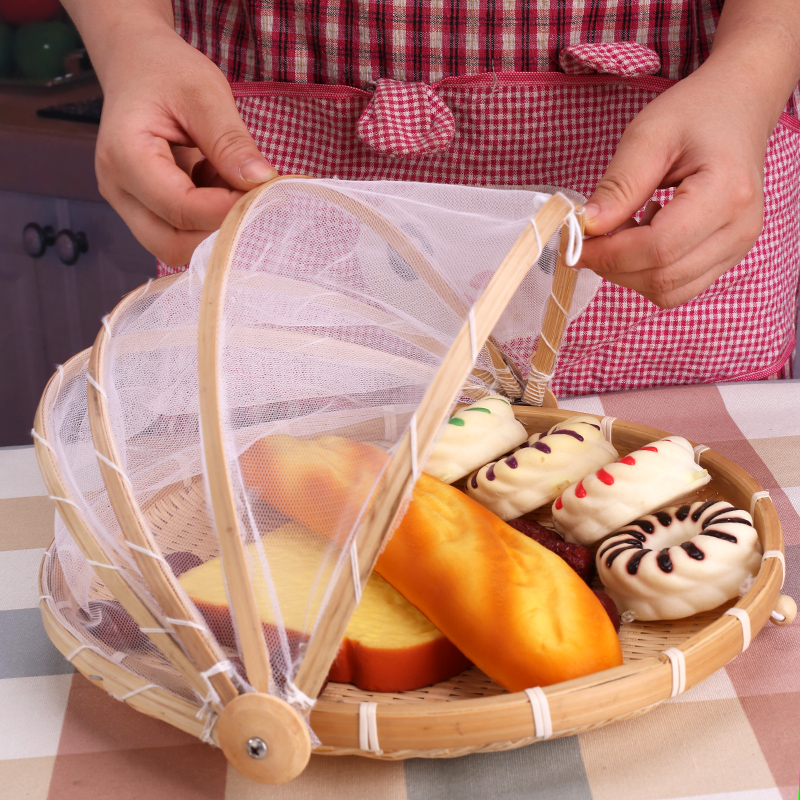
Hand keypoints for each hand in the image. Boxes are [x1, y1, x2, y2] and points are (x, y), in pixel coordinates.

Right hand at [94, 21, 276, 265]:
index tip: (261, 192)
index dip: (226, 209)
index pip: (180, 209)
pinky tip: (217, 182)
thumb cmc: (167, 72)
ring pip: (176, 246)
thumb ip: (231, 142)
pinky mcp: (144, 209)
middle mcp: (118, 189)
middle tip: (250, 196)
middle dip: (219, 230)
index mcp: (124, 155)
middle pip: (172, 244)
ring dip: (213, 226)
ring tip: (228, 182)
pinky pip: (179, 233)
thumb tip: (261, 182)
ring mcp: (128, 203)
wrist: (136, 64)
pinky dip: (208, 219)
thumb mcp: (205, 94)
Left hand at [577, 63, 769, 308]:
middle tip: (589, 240)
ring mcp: (739, 247)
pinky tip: (643, 237)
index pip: (658, 249)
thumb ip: (618, 185)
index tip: (576, 242)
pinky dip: (649, 272)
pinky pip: (679, 286)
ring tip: (621, 231)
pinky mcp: (729, 256)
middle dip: (614, 266)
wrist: (740, 107)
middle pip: (663, 277)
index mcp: (727, 193)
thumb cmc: (696, 113)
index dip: (609, 255)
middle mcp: (740, 228)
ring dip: (630, 272)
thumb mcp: (648, 135)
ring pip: (669, 291)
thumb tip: (587, 228)